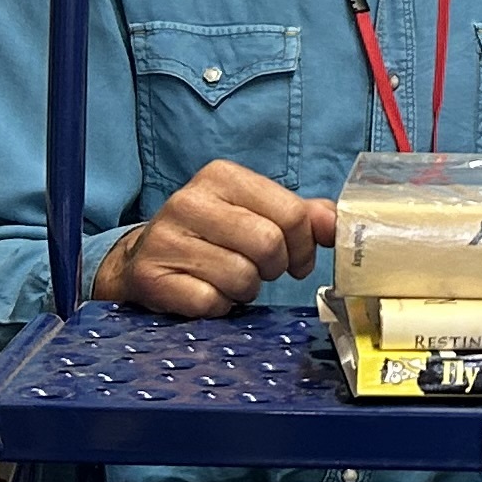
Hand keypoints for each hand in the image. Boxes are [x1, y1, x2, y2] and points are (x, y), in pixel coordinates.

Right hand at [96, 162, 338, 315]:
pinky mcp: (152, 277)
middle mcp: (189, 201)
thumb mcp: (256, 212)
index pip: (291, 213)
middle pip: (268, 244)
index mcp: (221, 176)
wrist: (143, 258)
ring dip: (246, 288)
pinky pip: (211, 302)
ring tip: (229, 279)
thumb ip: (302, 216)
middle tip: (261, 270)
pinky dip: (219, 306)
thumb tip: (337, 224)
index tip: (295, 258)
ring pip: (242, 276)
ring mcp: (166, 239)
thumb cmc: (213, 236)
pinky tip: (206, 292)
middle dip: (274, 268)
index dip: (304, 245)